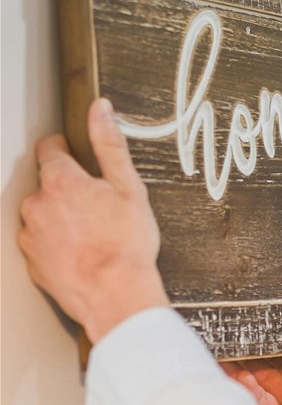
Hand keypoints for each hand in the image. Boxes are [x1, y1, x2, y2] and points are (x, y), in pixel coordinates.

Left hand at [18, 98, 168, 342]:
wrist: (115, 295)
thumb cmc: (126, 242)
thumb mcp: (128, 185)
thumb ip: (110, 144)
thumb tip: (100, 109)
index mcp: (60, 181)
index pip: (49, 149)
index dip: (65, 148)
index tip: (78, 156)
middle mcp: (37, 205)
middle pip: (47, 185)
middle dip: (68, 189)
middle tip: (99, 204)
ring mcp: (31, 236)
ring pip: (43, 215)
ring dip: (61, 218)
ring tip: (94, 233)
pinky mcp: (32, 263)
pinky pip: (42, 244)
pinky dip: (58, 244)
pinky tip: (84, 252)